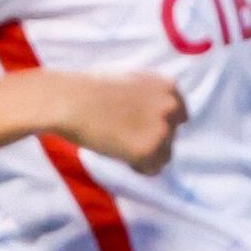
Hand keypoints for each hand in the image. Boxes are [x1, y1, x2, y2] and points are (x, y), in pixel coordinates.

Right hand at [51, 70, 186, 174]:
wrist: (70, 101)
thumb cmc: (89, 87)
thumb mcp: (129, 80)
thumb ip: (148, 95)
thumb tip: (154, 112)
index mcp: (168, 86)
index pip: (180, 114)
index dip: (160, 123)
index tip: (142, 127)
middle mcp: (171, 107)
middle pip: (172, 135)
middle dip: (153, 139)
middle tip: (126, 138)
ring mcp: (162, 130)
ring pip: (165, 155)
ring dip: (147, 155)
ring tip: (121, 147)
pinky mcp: (149, 151)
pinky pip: (152, 169)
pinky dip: (138, 167)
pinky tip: (120, 155)